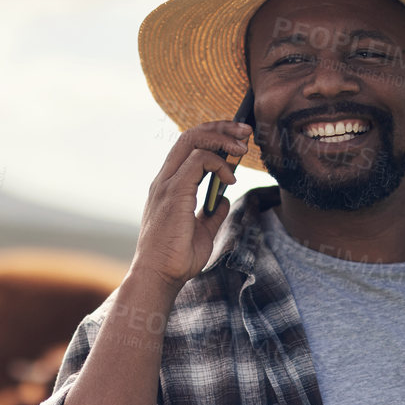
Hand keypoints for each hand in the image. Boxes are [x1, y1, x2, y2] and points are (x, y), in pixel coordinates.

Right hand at [131, 120, 251, 294]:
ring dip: (222, 139)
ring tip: (242, 149)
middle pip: (189, 135)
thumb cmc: (176, 259)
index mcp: (168, 186)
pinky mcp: (173, 193)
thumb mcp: (202, 232)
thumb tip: (224, 200)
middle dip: (220, 127)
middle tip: (245, 131)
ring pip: (192, 140)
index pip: (187, 147)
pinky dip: (218, 164)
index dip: (213, 136)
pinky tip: (231, 179)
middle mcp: (164, 181)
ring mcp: (166, 185)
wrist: (160, 277)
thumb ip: (212, 214)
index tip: (236, 139)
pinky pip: (198, 161)